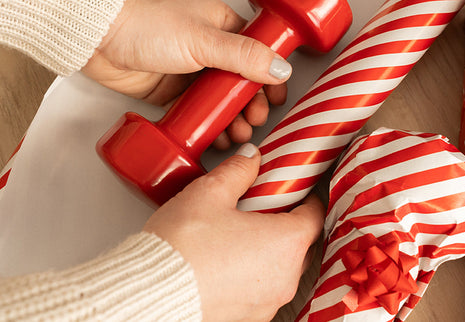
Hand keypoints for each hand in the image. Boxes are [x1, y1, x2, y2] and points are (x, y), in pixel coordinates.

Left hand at [83, 0, 289, 148]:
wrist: (99, 38)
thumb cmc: (148, 26)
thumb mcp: (203, 40)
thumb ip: (244, 56)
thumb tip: (282, 68)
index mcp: (224, 27)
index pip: (258, 53)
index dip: (270, 77)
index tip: (276, 99)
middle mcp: (211, 49)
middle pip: (242, 82)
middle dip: (252, 105)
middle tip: (254, 122)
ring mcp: (192, 73)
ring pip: (222, 101)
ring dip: (233, 120)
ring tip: (237, 136)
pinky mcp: (173, 93)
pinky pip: (199, 113)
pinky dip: (210, 127)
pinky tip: (217, 139)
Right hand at [143, 144, 324, 320]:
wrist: (150, 294)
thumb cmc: (181, 249)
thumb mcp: (209, 193)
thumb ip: (237, 171)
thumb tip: (250, 158)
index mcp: (286, 243)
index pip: (314, 214)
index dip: (306, 196)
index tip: (294, 187)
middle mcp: (285, 277)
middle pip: (302, 243)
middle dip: (287, 222)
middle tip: (263, 206)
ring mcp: (268, 302)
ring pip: (283, 268)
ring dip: (270, 250)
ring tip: (240, 233)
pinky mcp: (249, 317)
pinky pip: (262, 289)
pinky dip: (254, 274)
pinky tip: (228, 260)